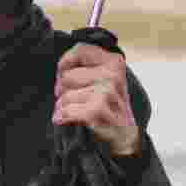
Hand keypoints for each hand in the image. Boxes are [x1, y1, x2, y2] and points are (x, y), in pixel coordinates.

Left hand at [54, 41, 140, 155]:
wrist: (124, 136)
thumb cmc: (109, 107)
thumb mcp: (104, 80)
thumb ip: (86, 66)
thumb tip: (61, 67)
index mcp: (114, 62)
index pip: (80, 49)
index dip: (65, 62)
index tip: (64, 73)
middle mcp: (112, 75)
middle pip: (66, 76)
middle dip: (64, 90)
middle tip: (77, 100)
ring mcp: (106, 92)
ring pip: (64, 95)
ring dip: (64, 107)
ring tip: (78, 112)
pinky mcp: (97, 109)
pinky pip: (66, 110)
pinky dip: (63, 117)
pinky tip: (68, 120)